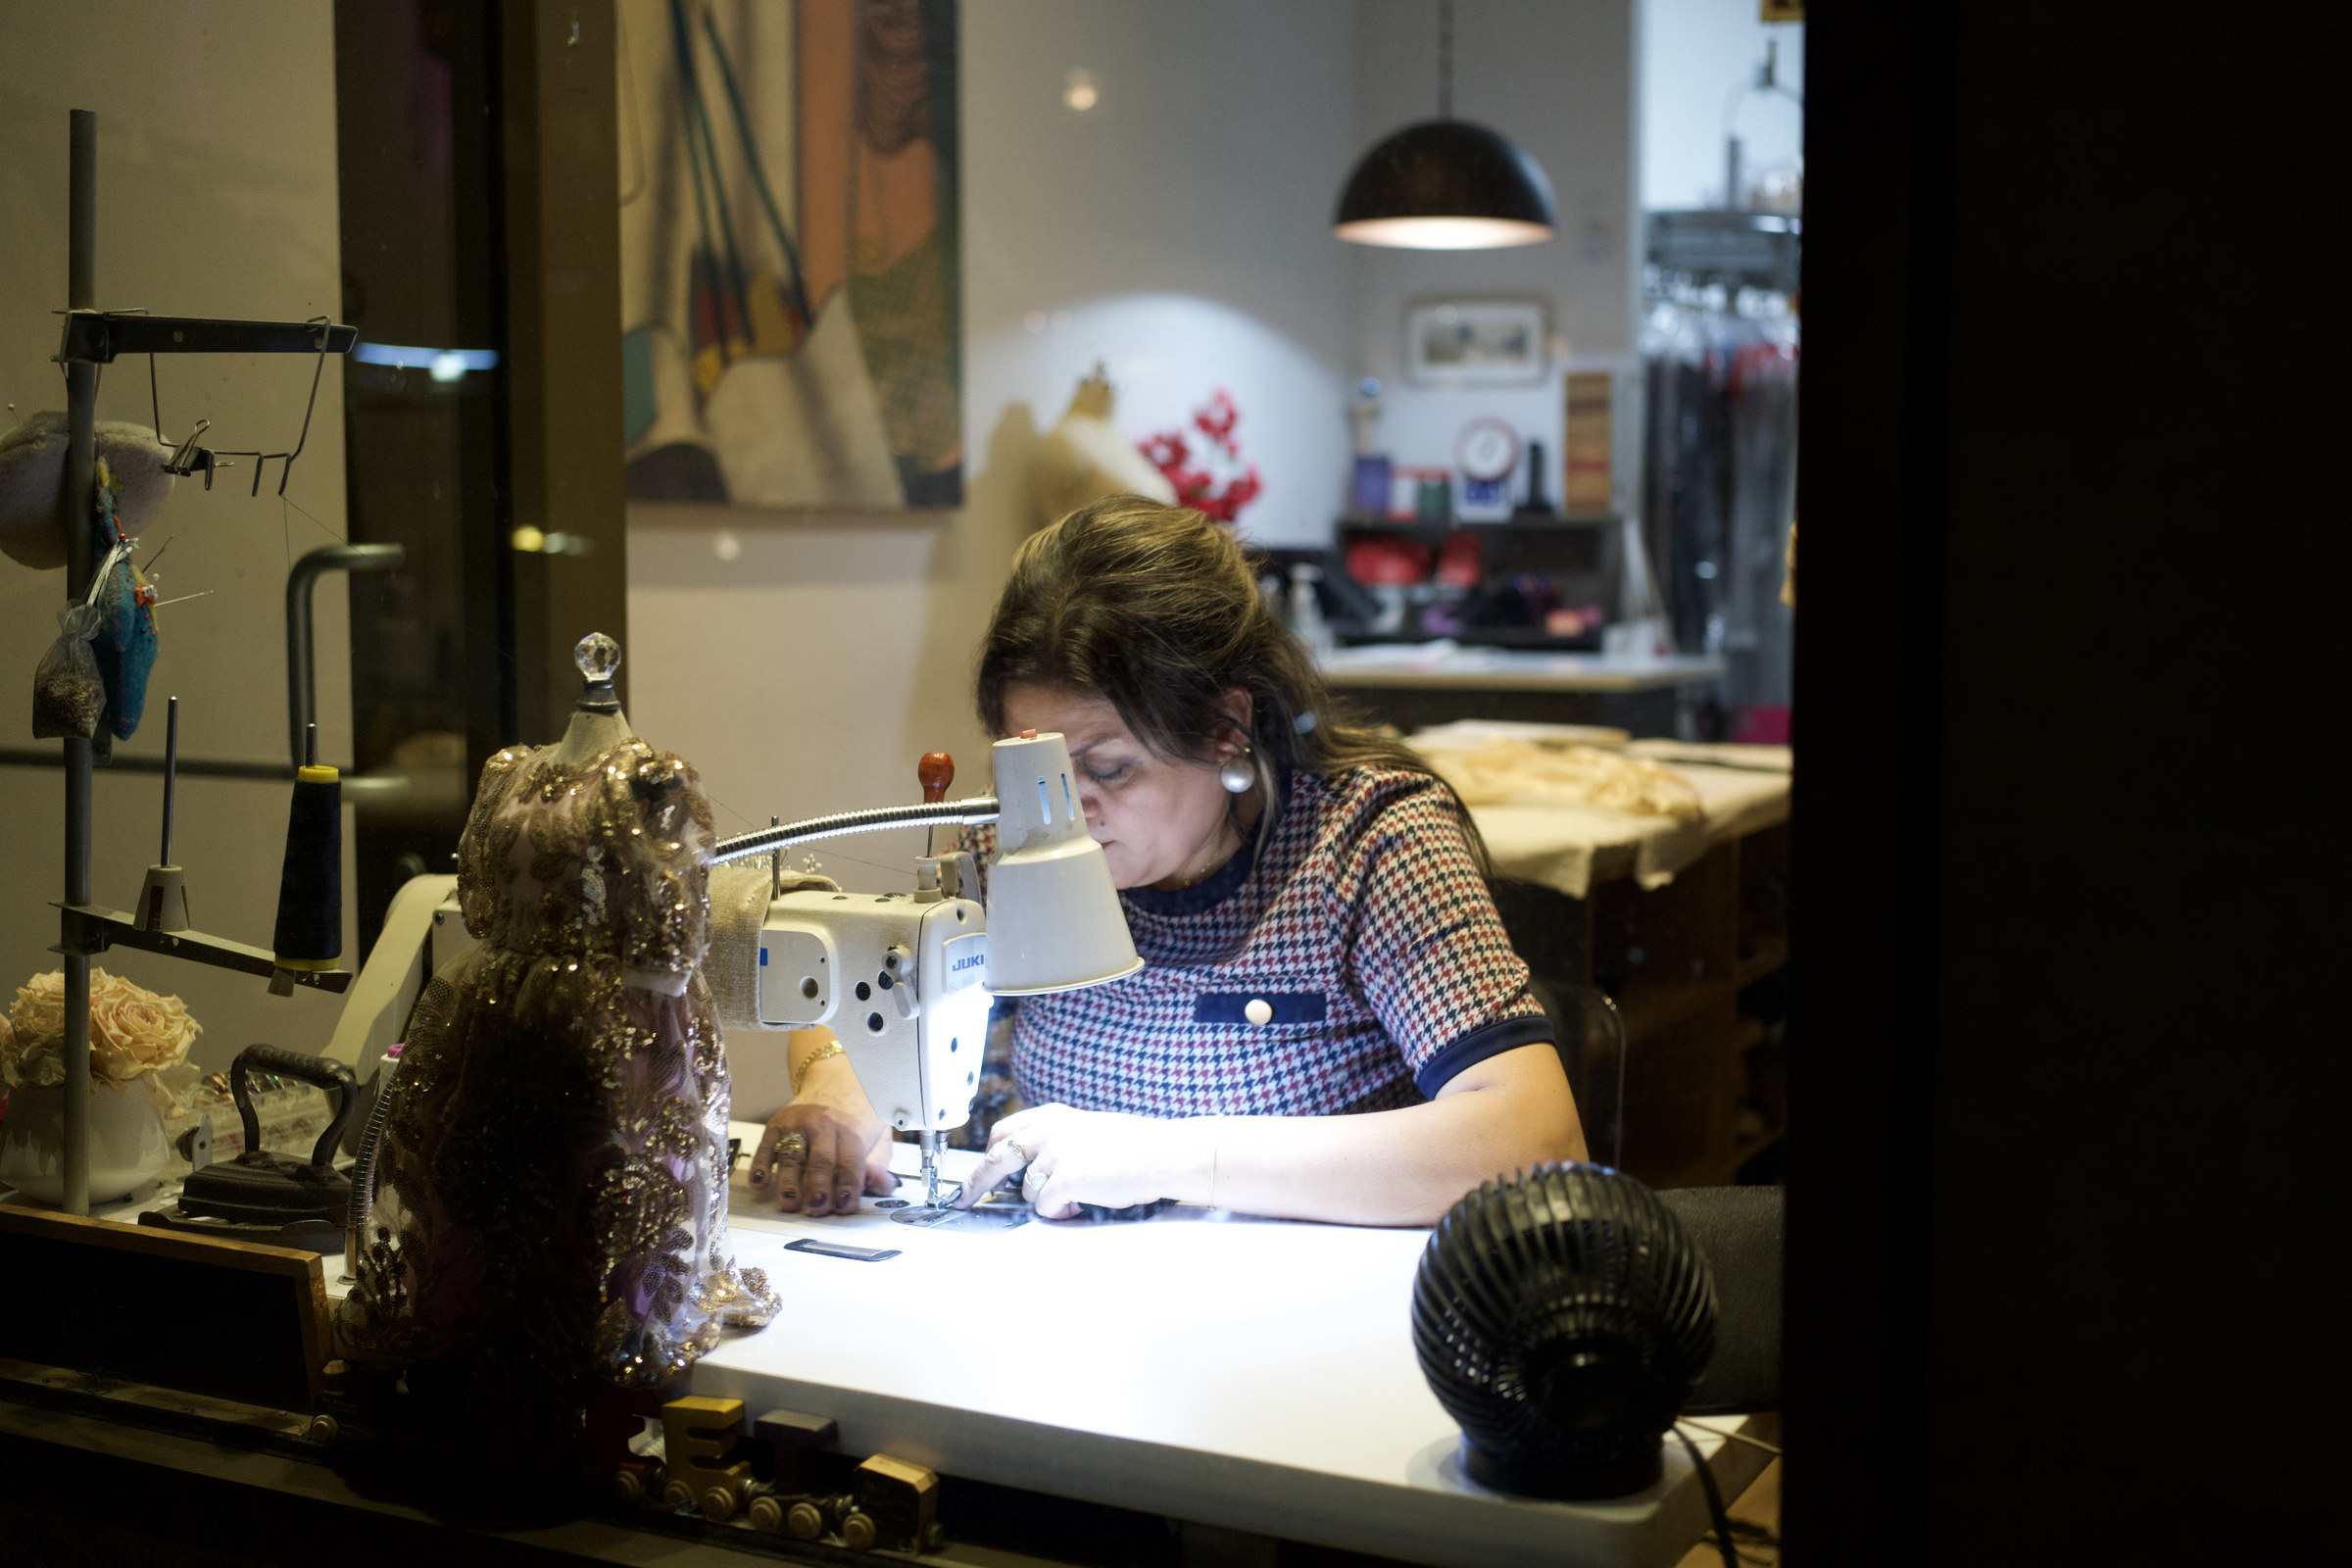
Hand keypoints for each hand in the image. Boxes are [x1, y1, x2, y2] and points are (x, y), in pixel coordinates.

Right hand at [750, 1099, 895, 1215]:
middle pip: (821, 1160)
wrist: (835, 1081)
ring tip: (789, 1203)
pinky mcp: (777, 1124)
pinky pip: (767, 1146)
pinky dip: (761, 1165)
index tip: (845, 1206)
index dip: (848, 1185)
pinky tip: (760, 1182)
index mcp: (851, 1129)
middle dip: (818, 1186)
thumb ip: (878, 1165)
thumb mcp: (878, 1137)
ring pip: (793, 1155)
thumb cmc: (857, 1116)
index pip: (850, 1161)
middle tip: (816, 1209)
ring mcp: (798, 1124)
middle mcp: (824, 1125)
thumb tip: (884, 1186)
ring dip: (789, 1181)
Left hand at [954, 1103, 1202, 1220]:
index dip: (988, 1155)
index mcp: (1053, 1116)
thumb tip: (1030, 1168)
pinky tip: (1081, 1205)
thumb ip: (1056, 1141)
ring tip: (1076, 1197)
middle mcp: (1048, 1131)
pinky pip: (1043, 1208)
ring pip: (1025, 1191)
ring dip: (1045, 1201)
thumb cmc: (1135, 1146)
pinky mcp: (1065, 1180)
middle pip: (996, 1159)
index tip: (977, 1171)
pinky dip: (1059, 1212)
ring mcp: (1055, 1155)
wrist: (1163, 1153)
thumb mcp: (1088, 1129)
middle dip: (978, 1183)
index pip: (1004, 1132)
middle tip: (965, 1199)